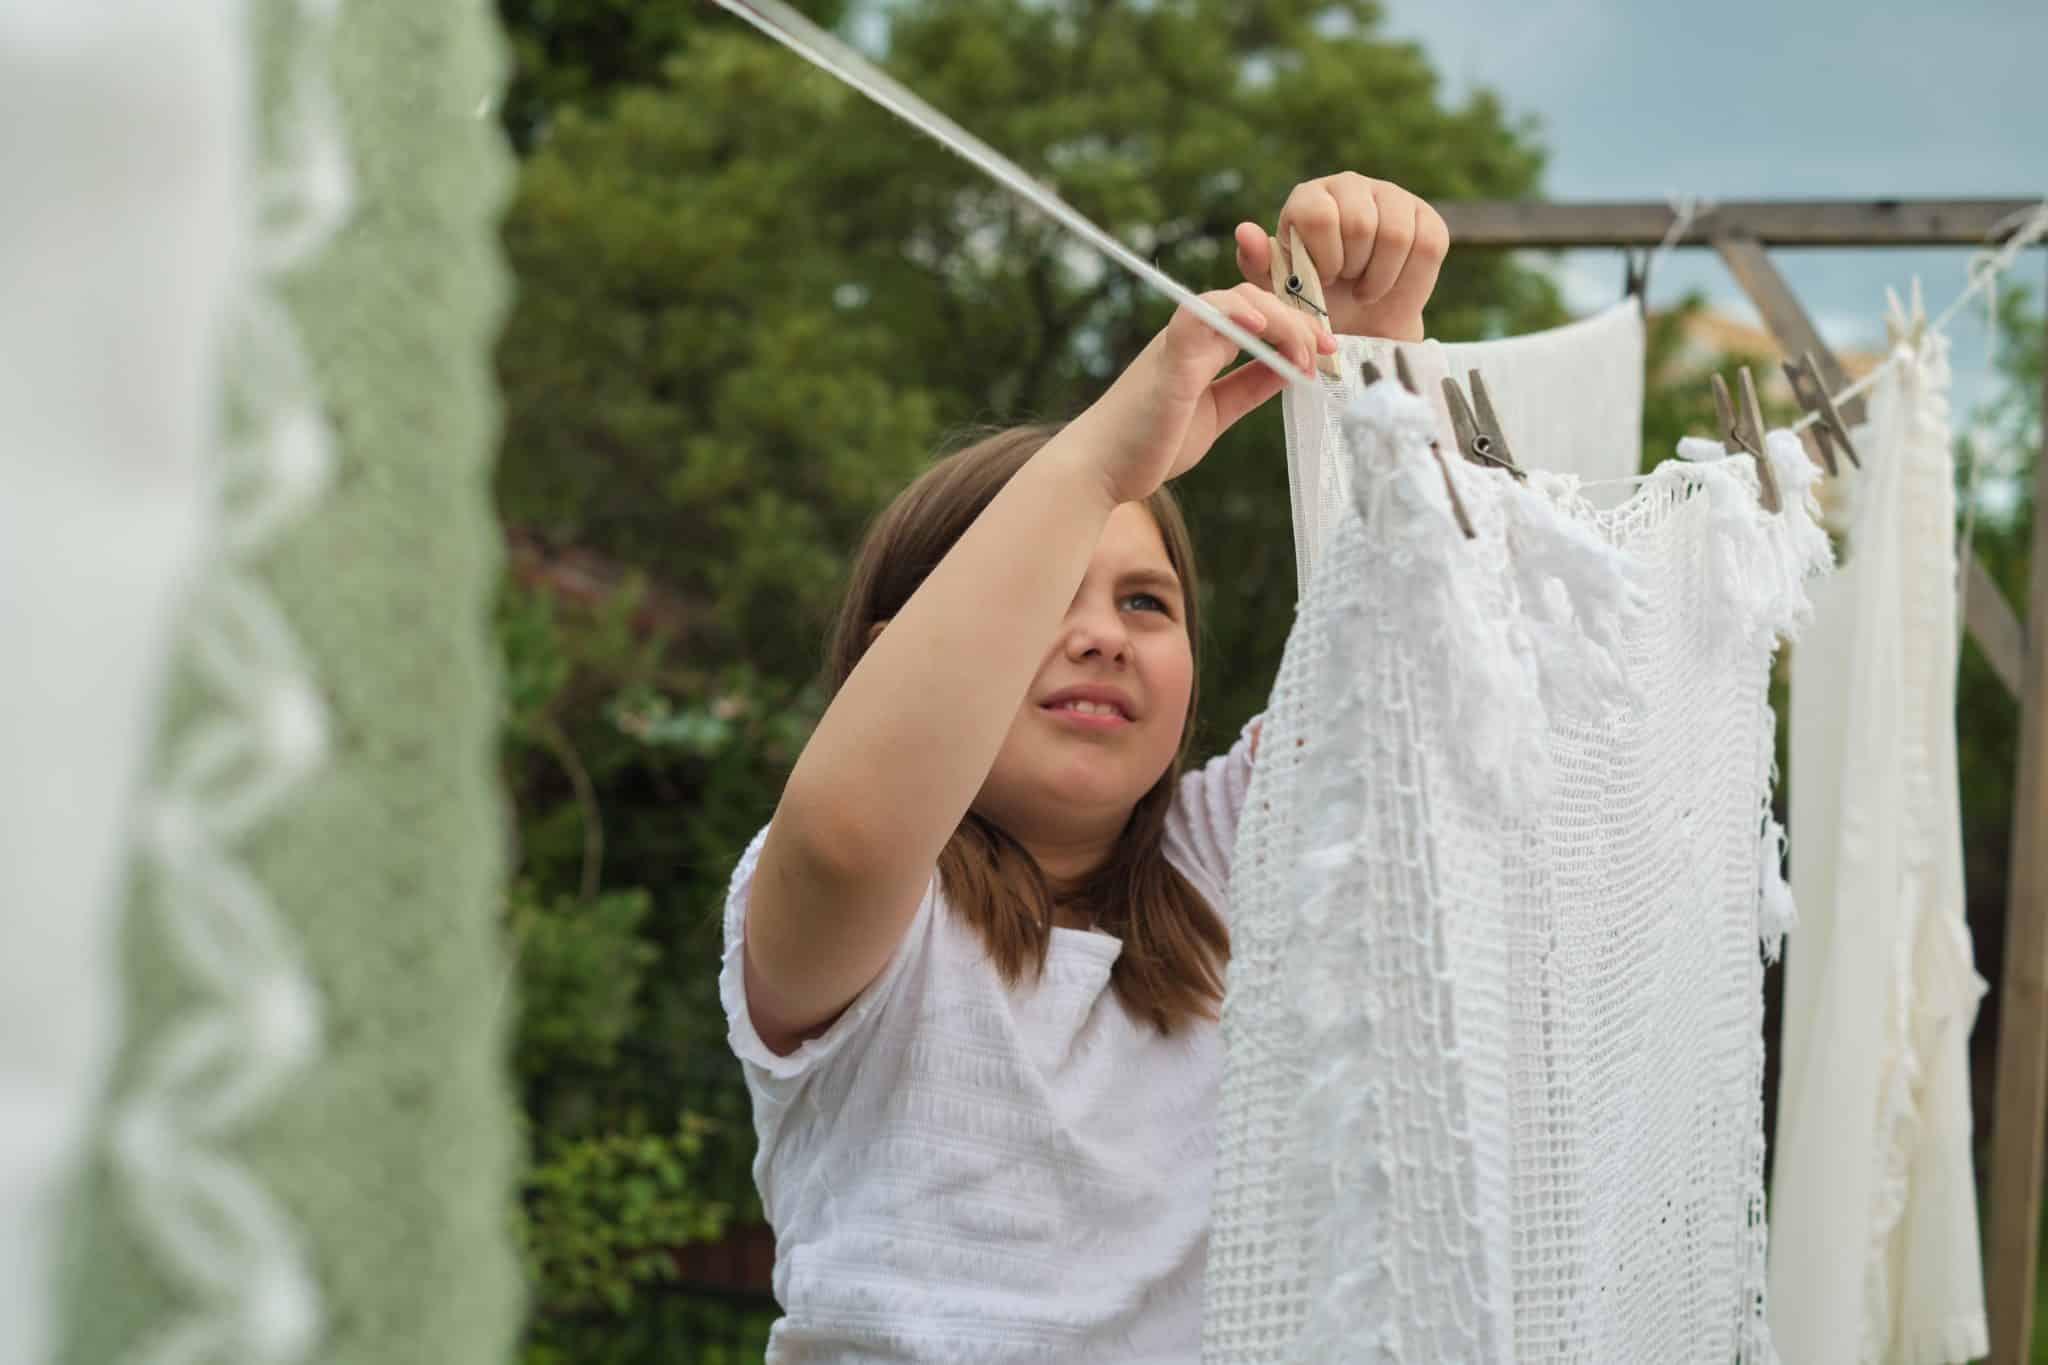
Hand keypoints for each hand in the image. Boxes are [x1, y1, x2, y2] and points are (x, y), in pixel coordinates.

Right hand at [1064, 282, 1335, 505]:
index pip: (1259, 313)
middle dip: (1301, 320)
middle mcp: (1193, 335)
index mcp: (1205, 347)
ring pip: (1238, 300)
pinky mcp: (1169, 357)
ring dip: (1282, 319)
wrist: (1102, 470)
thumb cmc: (1151, 444)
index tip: (1329, 350)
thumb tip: (1292, 369)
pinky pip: (1202, 314)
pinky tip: (1263, 327)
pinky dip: (1235, 312)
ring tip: (1307, 352)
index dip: (1298, 322)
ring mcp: (1180, 341)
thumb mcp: (1218, 413)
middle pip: (1257, 301)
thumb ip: (1250, 387)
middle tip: (1329, 351)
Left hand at [1233, 173, 1449, 341]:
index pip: (1319, 215)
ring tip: (1364, 288)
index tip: (1322, 279)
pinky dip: (1408, 278)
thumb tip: (1244, 231)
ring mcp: (1392, 196)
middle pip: (1360, 224)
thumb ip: (1258, 263)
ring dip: (1378, 277)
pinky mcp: (1427, 217)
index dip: (1323, 257)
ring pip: (1396, 235)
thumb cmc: (1313, 303)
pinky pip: (1427, 245)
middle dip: (1352, 269)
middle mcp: (1350, 186)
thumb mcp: (1279, 290)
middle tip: (1345, 283)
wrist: (1358, 327)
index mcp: (1310, 197)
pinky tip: (1389, 283)